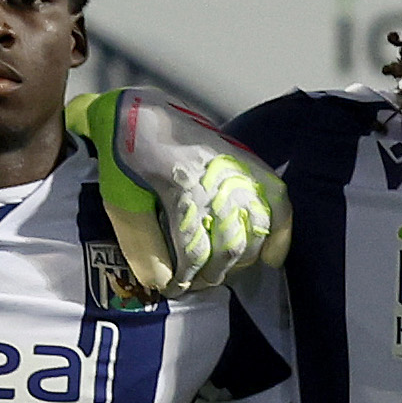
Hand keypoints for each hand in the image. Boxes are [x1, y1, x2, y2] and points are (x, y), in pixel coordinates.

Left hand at [82, 87, 294, 292]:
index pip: (194, 251)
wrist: (137, 112)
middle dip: (214, 273)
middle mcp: (218, 180)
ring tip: (223, 271)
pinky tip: (271, 258)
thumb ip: (141, 242)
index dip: (186, 279)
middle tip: (198, 283)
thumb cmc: (125, 155)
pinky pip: (277, 200)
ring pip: (255, 230)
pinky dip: (280, 232)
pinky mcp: (246, 162)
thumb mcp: (121, 200)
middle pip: (229, 247)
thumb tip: (158, 281)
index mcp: (183, 188)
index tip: (175, 290)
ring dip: (241, 259)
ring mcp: (237, 170)